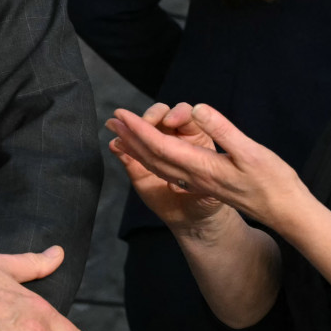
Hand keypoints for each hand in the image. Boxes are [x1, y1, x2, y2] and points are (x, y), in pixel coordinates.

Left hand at [104, 102, 301, 227]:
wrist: (285, 213)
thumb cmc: (274, 182)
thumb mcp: (251, 151)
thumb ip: (222, 130)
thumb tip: (196, 110)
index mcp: (202, 168)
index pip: (160, 146)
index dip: (139, 129)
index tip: (121, 114)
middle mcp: (194, 178)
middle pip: (153, 157)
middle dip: (130, 137)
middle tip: (111, 120)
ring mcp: (199, 183)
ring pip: (160, 165)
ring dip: (138, 148)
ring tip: (122, 134)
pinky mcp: (206, 185)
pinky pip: (171, 171)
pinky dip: (154, 159)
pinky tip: (150, 153)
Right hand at [108, 101, 233, 233]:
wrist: (193, 216)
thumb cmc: (210, 197)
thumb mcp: (216, 182)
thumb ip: (210, 173)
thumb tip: (203, 161)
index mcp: (195, 138)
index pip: (185, 115)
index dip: (177, 113)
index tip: (171, 121)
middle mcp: (174, 138)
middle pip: (160, 116)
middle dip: (151, 115)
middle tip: (146, 121)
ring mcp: (155, 150)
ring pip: (142, 132)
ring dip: (128, 128)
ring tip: (116, 125)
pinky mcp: (139, 166)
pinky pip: (127, 153)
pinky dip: (120, 148)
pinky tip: (114, 145)